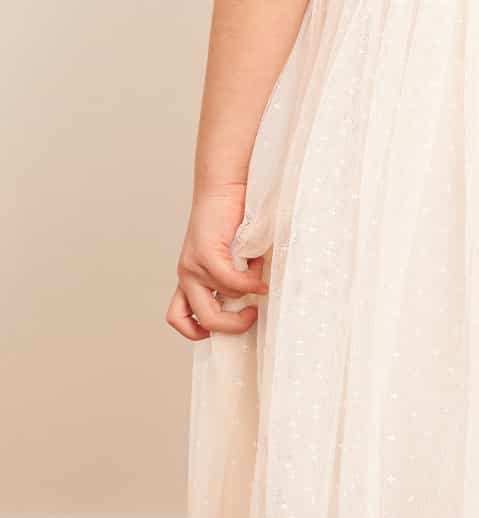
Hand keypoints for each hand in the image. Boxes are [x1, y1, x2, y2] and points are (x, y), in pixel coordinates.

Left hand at [166, 182, 266, 341]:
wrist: (224, 186)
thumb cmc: (232, 218)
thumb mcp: (230, 257)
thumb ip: (235, 278)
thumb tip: (256, 301)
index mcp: (189, 277)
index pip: (179, 318)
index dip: (198, 332)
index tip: (228, 323)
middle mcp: (186, 275)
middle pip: (199, 321)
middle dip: (230, 327)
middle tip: (252, 316)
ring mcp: (193, 266)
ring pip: (220, 302)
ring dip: (246, 293)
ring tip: (259, 272)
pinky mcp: (205, 255)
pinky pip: (230, 283)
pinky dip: (249, 284)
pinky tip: (260, 274)